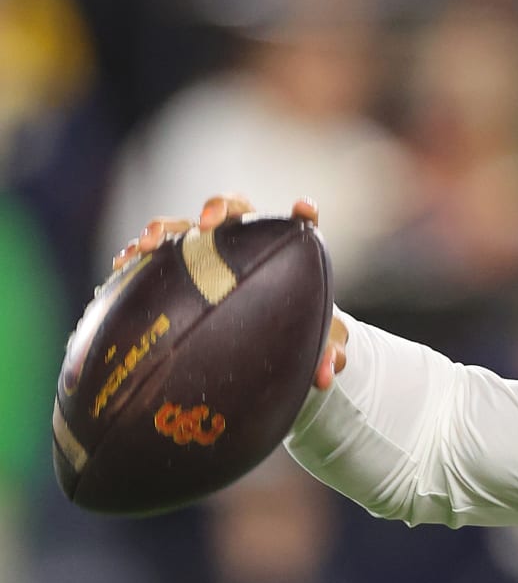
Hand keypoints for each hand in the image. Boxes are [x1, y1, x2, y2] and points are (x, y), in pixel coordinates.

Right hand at [113, 193, 345, 392]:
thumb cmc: (296, 335)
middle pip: (232, 209)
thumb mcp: (316, 348)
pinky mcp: (178, 267)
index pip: (297, 225)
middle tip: (208, 222)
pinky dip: (139, 256)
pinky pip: (156, 257)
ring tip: (149, 242)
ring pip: (185, 227)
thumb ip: (327, 356)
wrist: (262, 341)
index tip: (305, 210)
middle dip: (219, 208)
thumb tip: (326, 374)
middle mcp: (243, 239)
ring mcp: (207, 250)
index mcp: (283, 250)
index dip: (301, 215)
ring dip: (165, 228)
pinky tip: (123, 264)